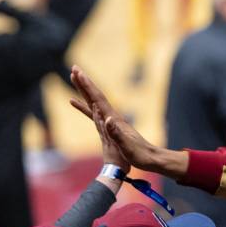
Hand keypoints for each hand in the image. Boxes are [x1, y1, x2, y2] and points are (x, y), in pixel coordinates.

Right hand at [69, 66, 188, 176]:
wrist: (151, 158)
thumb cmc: (140, 154)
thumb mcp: (127, 146)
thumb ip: (116, 133)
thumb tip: (108, 119)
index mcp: (114, 119)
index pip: (98, 99)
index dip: (87, 86)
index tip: (78, 73)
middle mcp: (113, 117)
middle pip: (95, 96)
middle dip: (84, 82)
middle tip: (74, 68)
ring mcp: (112, 121)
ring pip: (94, 101)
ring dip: (84, 90)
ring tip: (75, 79)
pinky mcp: (111, 127)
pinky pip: (94, 113)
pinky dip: (85, 106)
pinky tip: (80, 104)